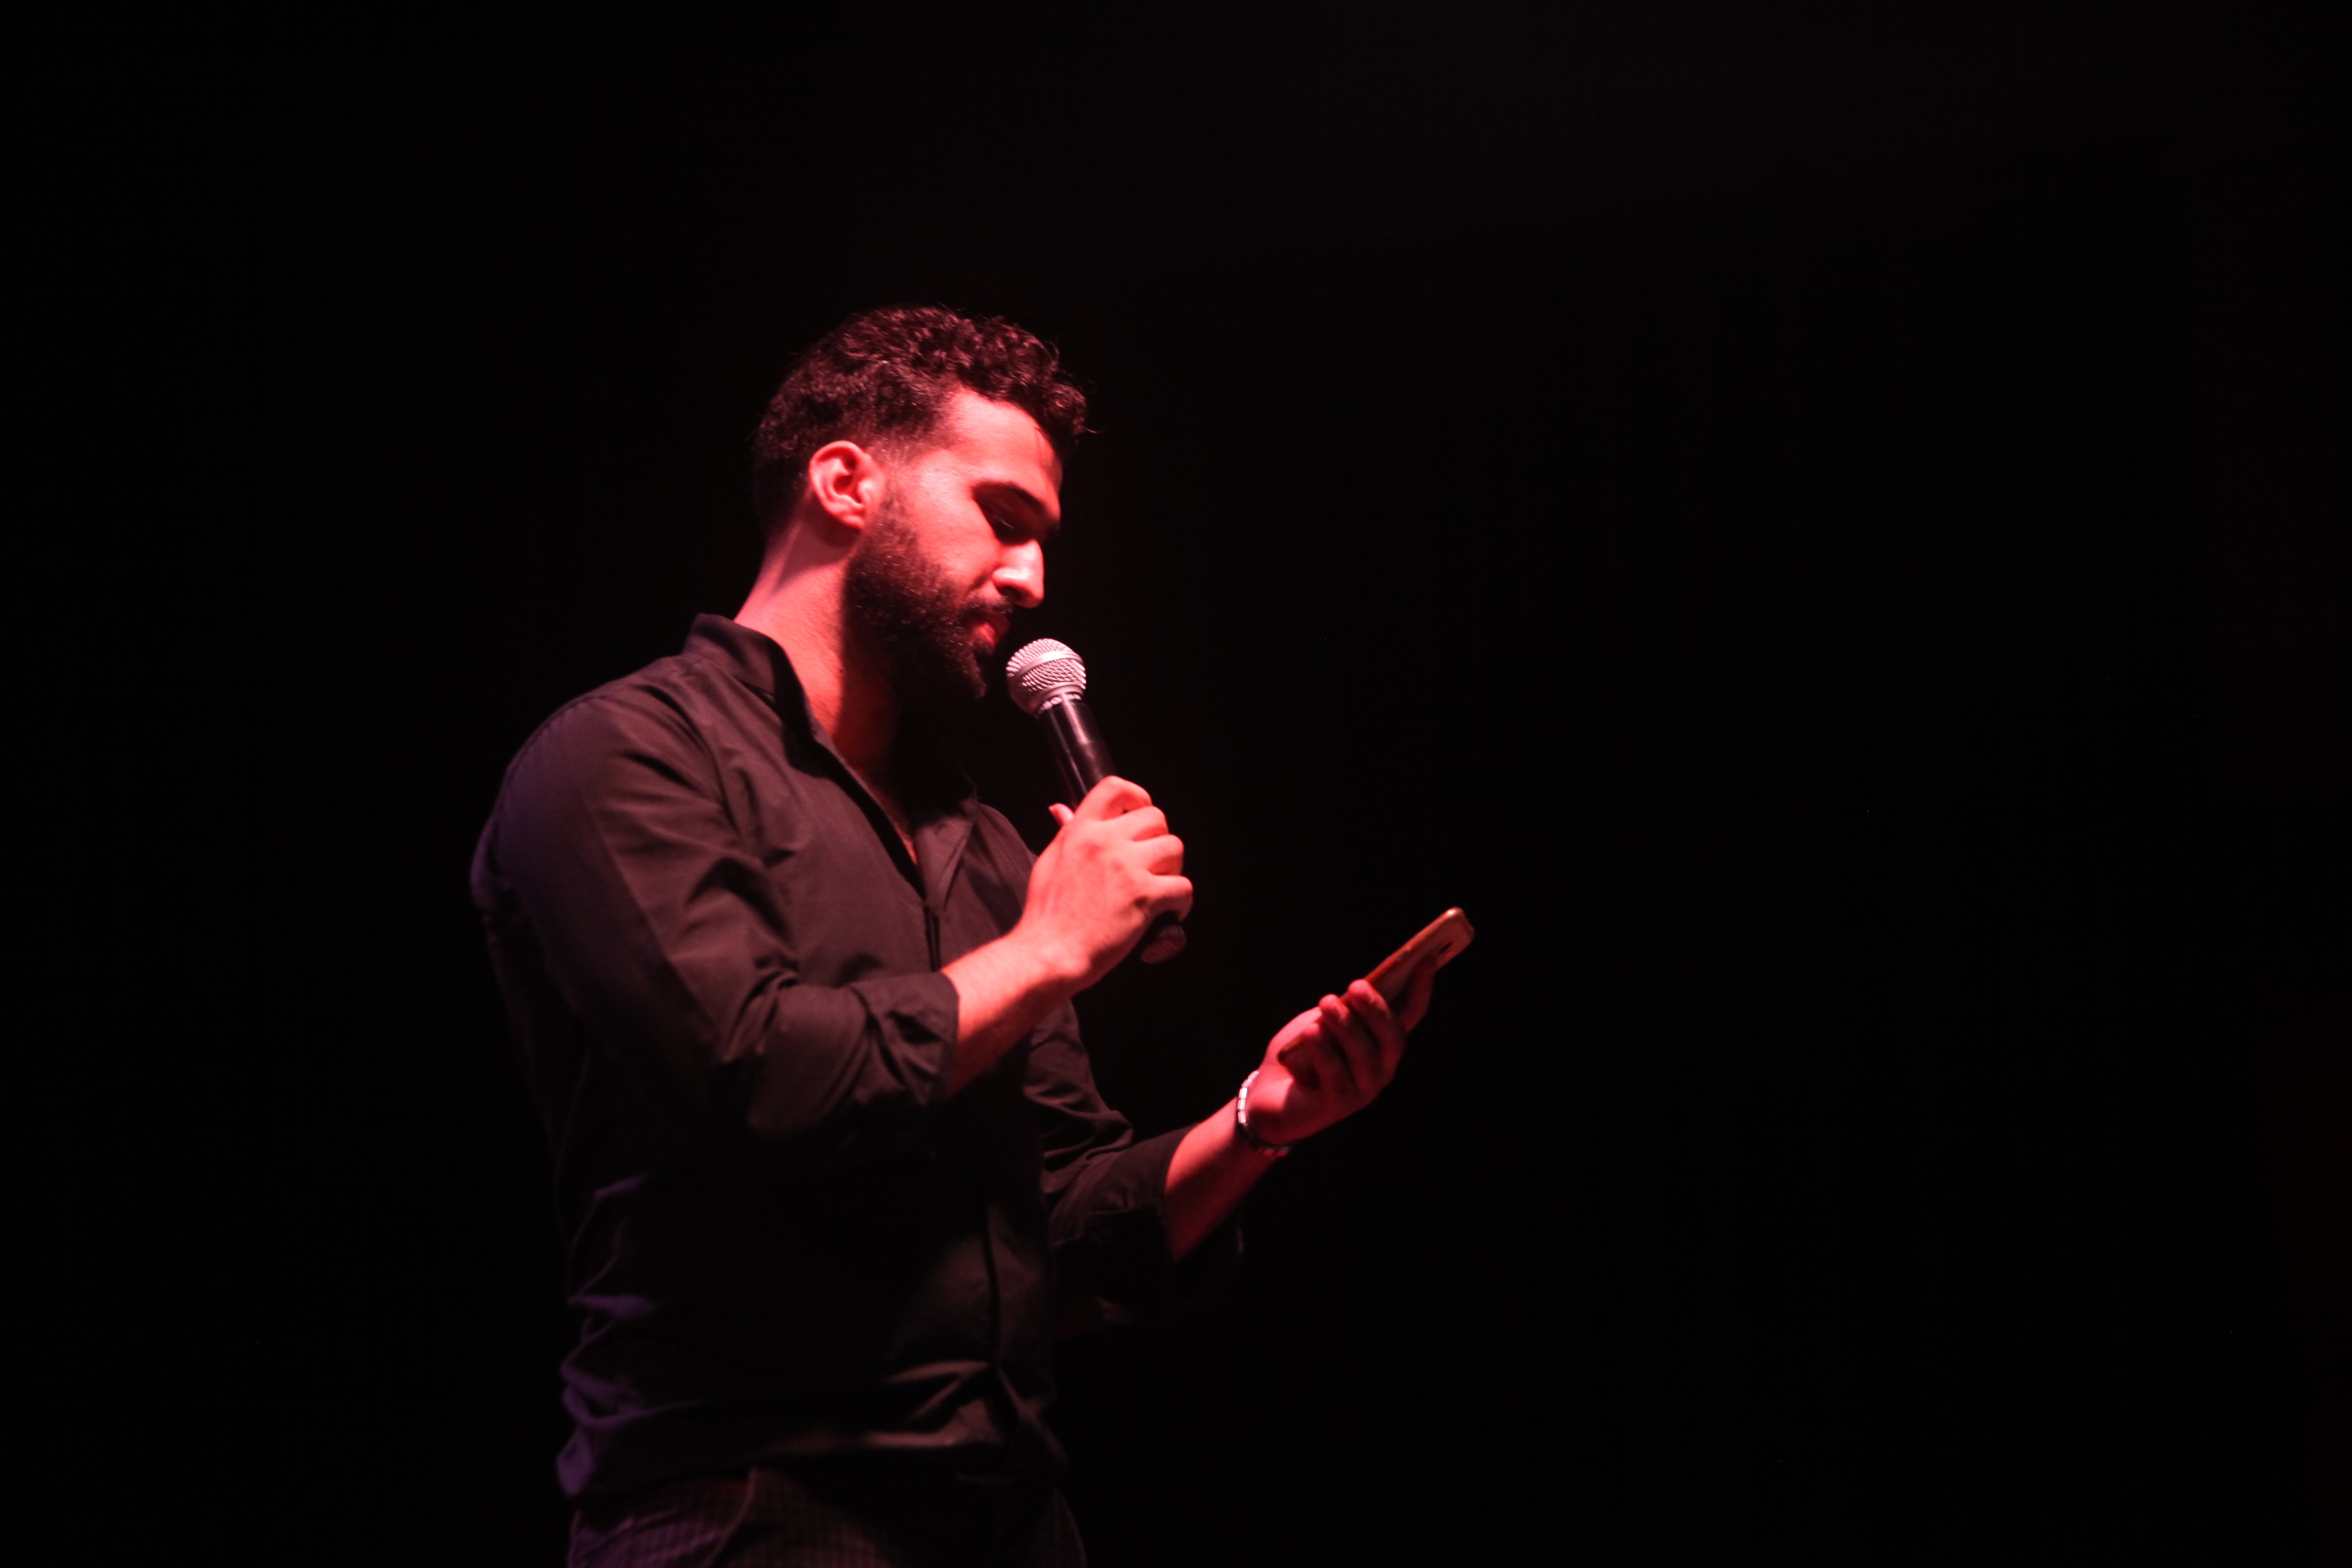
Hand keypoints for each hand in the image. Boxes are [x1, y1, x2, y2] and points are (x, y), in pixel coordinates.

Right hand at [1015, 776, 1190, 991]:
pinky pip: (1183, 886)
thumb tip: (1062, 809)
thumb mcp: (1050, 862)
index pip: (1115, 788)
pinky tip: (1170, 912)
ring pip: (1175, 847)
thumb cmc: (1047, 915)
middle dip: (1158, 840)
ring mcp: (1126, 867)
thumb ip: (1066, 834)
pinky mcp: (1144, 896)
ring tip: (1160, 887)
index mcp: (1080, 831)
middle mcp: (1105, 842)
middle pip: (1155, 818)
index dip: (1137, 797)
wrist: (1048, 953)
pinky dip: (1182, 902)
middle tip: (1152, 864)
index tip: (1141, 814)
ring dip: (1173, 868)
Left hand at [1245, 958, 1438, 1145]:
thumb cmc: (1301, 1051)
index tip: (1425, 958)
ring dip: (1346, 1025)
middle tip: (1357, 985)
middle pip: (1393, 1038)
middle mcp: (1380, 1069)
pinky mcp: (1335, 1106)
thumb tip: (1362, 989)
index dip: (1421, 987)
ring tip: (1327, 1002)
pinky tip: (1310, 1033)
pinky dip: (1323, 1051)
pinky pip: (1335, 1075)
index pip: (1410, 1015)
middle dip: (1377, 1009)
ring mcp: (1361, 1091)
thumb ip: (1345, 1009)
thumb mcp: (1324, 1021)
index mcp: (1382, 1044)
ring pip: (1365, 1055)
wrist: (1267, 1096)